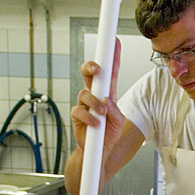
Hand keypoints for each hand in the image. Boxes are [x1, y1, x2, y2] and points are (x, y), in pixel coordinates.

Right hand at [70, 37, 124, 159]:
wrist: (98, 152)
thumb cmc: (108, 134)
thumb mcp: (118, 123)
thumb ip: (115, 112)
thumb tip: (107, 101)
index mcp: (106, 93)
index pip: (110, 72)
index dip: (112, 57)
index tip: (116, 42)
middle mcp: (94, 95)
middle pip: (89, 73)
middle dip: (92, 66)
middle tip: (98, 69)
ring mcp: (84, 104)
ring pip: (85, 93)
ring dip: (94, 103)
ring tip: (102, 113)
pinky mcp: (76, 115)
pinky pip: (79, 111)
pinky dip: (88, 117)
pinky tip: (95, 124)